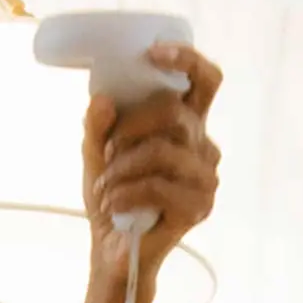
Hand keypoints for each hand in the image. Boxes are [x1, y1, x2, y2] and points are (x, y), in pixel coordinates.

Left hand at [80, 44, 222, 302]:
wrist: (113, 249)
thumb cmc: (112, 194)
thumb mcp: (97, 153)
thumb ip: (97, 125)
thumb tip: (102, 100)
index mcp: (187, 124)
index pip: (205, 81)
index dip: (186, 60)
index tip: (153, 54)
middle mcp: (203, 146)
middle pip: (174, 113)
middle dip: (129, 128)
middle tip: (106, 152)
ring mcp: (205, 177)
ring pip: (162, 151)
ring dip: (122, 168)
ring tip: (105, 187)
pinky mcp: (198, 207)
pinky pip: (159, 186)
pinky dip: (126, 193)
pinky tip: (113, 204)